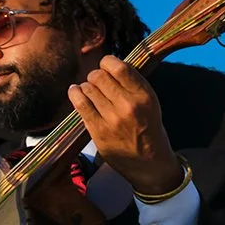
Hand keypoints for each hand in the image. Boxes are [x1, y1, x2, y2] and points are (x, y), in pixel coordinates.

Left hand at [68, 57, 181, 195]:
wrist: (149, 161)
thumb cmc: (148, 127)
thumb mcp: (149, 102)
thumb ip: (132, 85)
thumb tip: (109, 65)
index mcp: (144, 96)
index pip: (119, 67)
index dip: (107, 62)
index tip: (105, 65)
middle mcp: (128, 105)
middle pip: (99, 76)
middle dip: (95, 76)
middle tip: (96, 81)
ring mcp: (112, 119)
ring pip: (88, 88)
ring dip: (85, 87)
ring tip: (89, 91)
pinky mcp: (98, 130)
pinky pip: (80, 104)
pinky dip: (75, 94)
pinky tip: (75, 91)